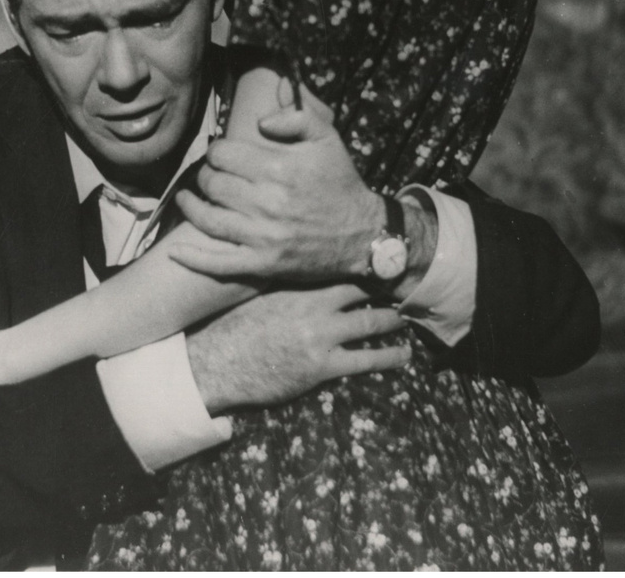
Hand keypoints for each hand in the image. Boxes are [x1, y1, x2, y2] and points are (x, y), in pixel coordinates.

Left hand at [168, 86, 383, 280]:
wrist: (363, 235)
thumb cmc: (341, 183)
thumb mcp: (328, 139)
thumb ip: (295, 117)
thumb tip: (261, 121)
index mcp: (279, 169)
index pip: (223, 154)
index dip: (216, 151)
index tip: (221, 154)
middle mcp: (267, 203)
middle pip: (212, 184)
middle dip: (206, 175)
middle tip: (210, 175)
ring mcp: (263, 236)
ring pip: (208, 219)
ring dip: (192, 205)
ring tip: (189, 197)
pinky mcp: (262, 263)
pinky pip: (218, 263)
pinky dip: (193, 257)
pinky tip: (175, 250)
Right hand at [185, 283, 409, 413]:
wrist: (216, 363)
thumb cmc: (232, 327)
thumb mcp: (257, 293)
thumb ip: (283, 280)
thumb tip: (297, 264)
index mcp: (295, 284)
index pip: (338, 266)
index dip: (362, 263)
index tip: (378, 258)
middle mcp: (312, 304)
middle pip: (361, 290)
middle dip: (386, 288)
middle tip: (405, 285)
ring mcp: (320, 335)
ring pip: (370, 322)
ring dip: (393, 321)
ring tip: (408, 318)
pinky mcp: (322, 366)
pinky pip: (364, 360)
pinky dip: (388, 357)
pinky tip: (403, 355)